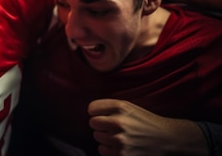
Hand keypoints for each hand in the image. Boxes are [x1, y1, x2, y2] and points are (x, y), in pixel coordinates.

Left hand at [88, 99, 207, 155]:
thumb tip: (89, 111)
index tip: (103, 115)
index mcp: (120, 107)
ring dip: (105, 138)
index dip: (97, 112)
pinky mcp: (121, 155)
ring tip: (119, 137)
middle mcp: (118, 122)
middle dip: (100, 126)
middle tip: (112, 128)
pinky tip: (121, 147)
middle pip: (92, 123)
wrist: (169, 139)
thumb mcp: (130, 107)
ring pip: (97, 138)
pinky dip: (109, 150)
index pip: (91, 108)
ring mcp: (119, 140)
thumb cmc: (146, 122)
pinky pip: (102, 151)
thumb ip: (110, 107)